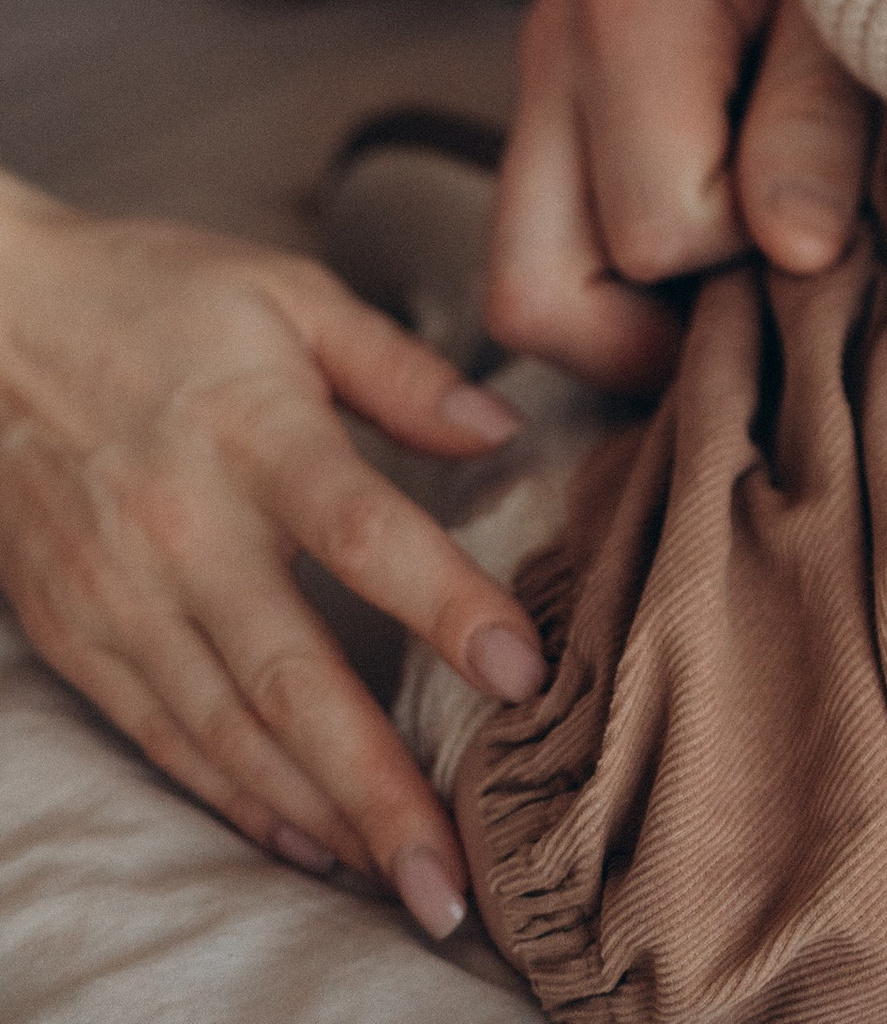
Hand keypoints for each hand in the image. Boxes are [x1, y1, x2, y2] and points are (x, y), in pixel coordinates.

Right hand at [0, 177, 543, 938]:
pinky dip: (233, 797)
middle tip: (451, 875)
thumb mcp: (291, 294)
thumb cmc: (161, 295)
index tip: (521, 673)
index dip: (444, 605)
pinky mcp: (79, 633)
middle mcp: (186, 530)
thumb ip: (399, 368)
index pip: (364, 531)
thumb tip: (504, 427)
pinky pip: (164, 736)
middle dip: (376, 785)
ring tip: (400, 879)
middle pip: (291, 676)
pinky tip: (302, 841)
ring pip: (227, 731)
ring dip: (317, 814)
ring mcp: (123, 594)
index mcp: (254, 433)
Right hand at [484, 0, 866, 390]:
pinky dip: (617, 258)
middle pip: (531, 296)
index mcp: (627, 19)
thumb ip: (817, 122)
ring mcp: (539, 71)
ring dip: (627, 307)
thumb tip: (793, 261)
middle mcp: (553, 54)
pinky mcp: (555, 82)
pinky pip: (551, 218)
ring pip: (526, 272)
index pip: (653, 235)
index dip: (744, 253)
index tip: (820, 203)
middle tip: (759, 299)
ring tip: (743, 267)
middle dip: (643, 339)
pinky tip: (718, 225)